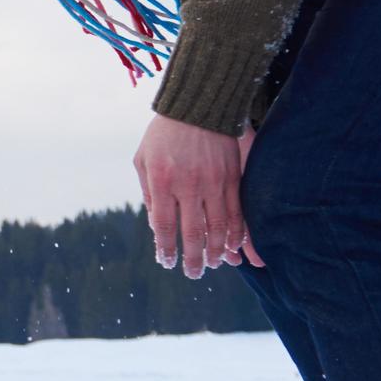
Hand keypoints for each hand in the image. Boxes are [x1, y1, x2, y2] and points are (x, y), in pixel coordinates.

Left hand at [134, 113, 263, 278]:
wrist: (198, 106)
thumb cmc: (163, 135)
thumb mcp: (143, 160)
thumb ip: (149, 193)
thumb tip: (158, 226)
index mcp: (162, 181)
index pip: (164, 226)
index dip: (166, 249)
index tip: (167, 262)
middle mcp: (189, 184)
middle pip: (193, 233)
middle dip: (194, 259)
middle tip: (194, 274)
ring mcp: (214, 181)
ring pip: (219, 227)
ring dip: (218, 250)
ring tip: (215, 264)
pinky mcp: (234, 177)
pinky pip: (237, 212)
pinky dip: (236, 232)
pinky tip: (233, 245)